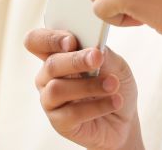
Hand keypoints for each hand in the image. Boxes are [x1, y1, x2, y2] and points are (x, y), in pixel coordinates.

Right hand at [24, 28, 140, 149]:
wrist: (125, 118)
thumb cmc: (114, 84)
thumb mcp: (114, 63)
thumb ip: (101, 53)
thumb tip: (93, 47)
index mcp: (57, 55)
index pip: (36, 41)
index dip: (49, 38)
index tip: (72, 41)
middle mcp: (48, 77)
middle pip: (49, 65)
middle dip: (75, 60)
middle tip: (98, 58)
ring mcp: (50, 101)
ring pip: (57, 89)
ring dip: (88, 85)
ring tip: (113, 85)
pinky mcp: (59, 123)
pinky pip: (71, 113)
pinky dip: (96, 106)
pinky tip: (115, 101)